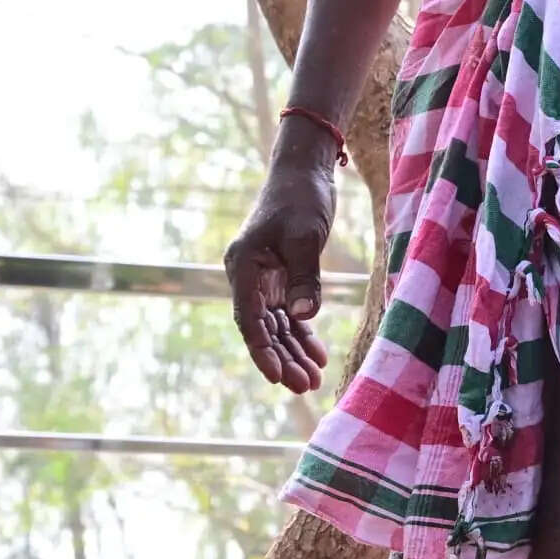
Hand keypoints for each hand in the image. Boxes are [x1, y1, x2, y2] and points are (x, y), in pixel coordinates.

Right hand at [226, 145, 341, 393]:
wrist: (303, 171)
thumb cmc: (301, 198)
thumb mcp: (305, 237)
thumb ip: (305, 277)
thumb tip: (302, 317)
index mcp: (244, 267)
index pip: (248, 320)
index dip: (262, 351)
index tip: (276, 378)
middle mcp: (248, 277)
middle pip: (261, 328)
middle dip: (281, 359)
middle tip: (303, 387)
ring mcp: (264, 279)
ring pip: (275, 325)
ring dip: (292, 352)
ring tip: (311, 380)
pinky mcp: (281, 277)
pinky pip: (288, 313)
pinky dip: (301, 333)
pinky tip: (315, 355)